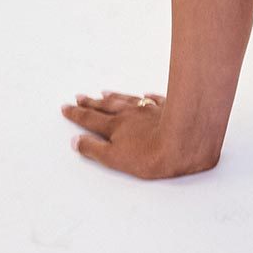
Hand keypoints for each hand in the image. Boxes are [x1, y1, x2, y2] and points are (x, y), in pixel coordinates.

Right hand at [59, 89, 216, 178]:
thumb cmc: (151, 155)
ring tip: (104, 93)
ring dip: (115, 97)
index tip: (66, 107)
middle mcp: (131, 114)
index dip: (77, 114)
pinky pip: (155, 99)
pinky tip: (146, 94)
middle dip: (92, 103)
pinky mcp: (169, 108)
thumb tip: (76, 141)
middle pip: (107, 106)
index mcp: (116, 127)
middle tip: (80, 96)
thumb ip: (94, 149)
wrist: (186, 140)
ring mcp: (150, 109)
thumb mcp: (115, 159)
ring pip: (128, 100)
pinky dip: (147, 97)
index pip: (91, 119)